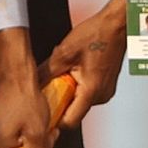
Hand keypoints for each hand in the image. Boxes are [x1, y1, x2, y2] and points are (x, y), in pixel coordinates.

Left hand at [43, 0, 128, 129]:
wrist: (116, 25)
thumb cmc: (96, 35)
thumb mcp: (63, 52)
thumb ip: (46, 72)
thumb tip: (32, 83)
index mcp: (92, 90)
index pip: (70, 121)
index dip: (54, 120)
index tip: (43, 114)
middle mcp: (102, 95)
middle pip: (74, 112)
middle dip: (60, 103)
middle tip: (49, 89)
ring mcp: (106, 91)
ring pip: (81, 103)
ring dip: (69, 94)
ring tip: (63, 75)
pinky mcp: (106, 86)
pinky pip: (87, 94)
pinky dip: (77, 88)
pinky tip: (73, 72)